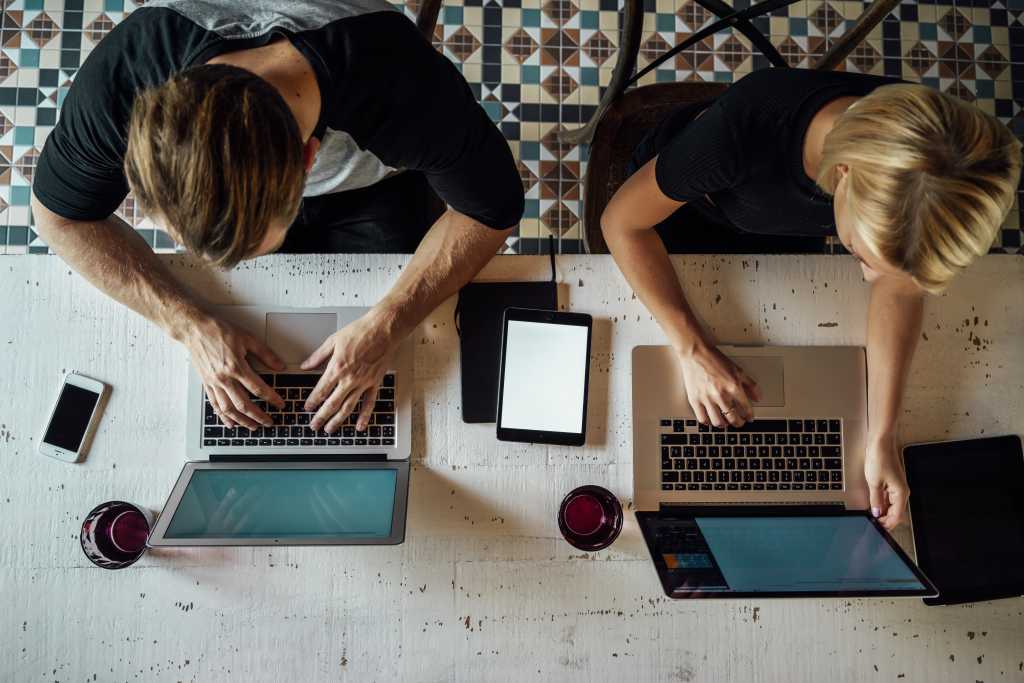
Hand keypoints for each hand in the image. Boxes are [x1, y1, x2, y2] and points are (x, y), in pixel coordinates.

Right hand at [184, 314, 284, 428]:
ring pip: (228, 409)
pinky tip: (230, 423)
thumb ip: (265, 354)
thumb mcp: (247, 338)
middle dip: (258, 416)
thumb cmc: (218, 331)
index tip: (280, 405)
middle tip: (269, 422)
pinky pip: (215, 404)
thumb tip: (280, 366)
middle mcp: (224, 378)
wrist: (194, 329)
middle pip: (244, 404)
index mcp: (236, 367)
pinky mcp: (206, 383)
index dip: (272, 399)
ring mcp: (214, 383)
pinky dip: (223, 416)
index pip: (258, 389)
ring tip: (253, 426)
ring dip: (242, 420)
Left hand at [303, 312, 396, 433]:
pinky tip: (359, 426)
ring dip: (338, 420)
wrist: (383, 330)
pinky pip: (369, 403)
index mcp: (337, 368)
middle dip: (321, 417)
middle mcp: (349, 379)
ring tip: (330, 429)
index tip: (307, 408)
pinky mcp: (375, 383)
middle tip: (314, 426)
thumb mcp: (333, 340)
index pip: (321, 390)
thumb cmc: (360, 331)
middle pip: (332, 403)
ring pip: (348, 407)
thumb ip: (318, 356)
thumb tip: (306, 365)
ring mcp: (363, 383)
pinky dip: (364, 416)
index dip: (312, 402)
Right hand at [677, 344, 759, 427]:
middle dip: (738, 423)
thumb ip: (750, 385)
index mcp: (733, 387)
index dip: (749, 416)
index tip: (749, 417)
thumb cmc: (714, 359)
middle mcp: (721, 395)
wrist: (695, 353)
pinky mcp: (695, 400)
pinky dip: (708, 422)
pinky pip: (702, 418)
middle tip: (739, 422)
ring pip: (718, 422)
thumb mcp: (737, 370)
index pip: (746, 408)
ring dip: (724, 424)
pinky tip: (710, 419)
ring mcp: (707, 399)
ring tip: (725, 422)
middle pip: (733, 418)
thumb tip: (757, 397)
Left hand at [864, 434, 908, 529]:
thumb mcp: (874, 482)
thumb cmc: (879, 459)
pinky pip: (889, 498)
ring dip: (883, 512)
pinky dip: (882, 504)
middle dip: (885, 520)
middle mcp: (902, 491)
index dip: (888, 524)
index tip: (878, 529)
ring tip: (872, 518)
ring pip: (892, 506)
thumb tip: (876, 512)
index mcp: (901, 493)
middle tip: (874, 525)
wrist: (880, 443)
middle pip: (895, 512)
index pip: (897, 516)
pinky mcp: (892, 482)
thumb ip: (876, 500)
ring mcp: (897, 487)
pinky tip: (874, 506)